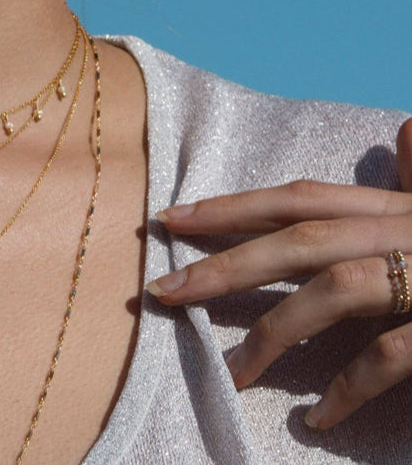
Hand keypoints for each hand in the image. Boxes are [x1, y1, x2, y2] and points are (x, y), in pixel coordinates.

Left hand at [146, 117, 411, 431]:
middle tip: (164, 292)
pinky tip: (318, 420)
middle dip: (227, 261)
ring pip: (336, 290)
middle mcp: (407, 229)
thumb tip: (405, 131)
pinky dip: (351, 388)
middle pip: (300, 237)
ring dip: (275, 333)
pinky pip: (394, 357)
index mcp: (398, 207)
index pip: (301, 196)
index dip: (234, 204)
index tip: (172, 218)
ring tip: (233, 375)